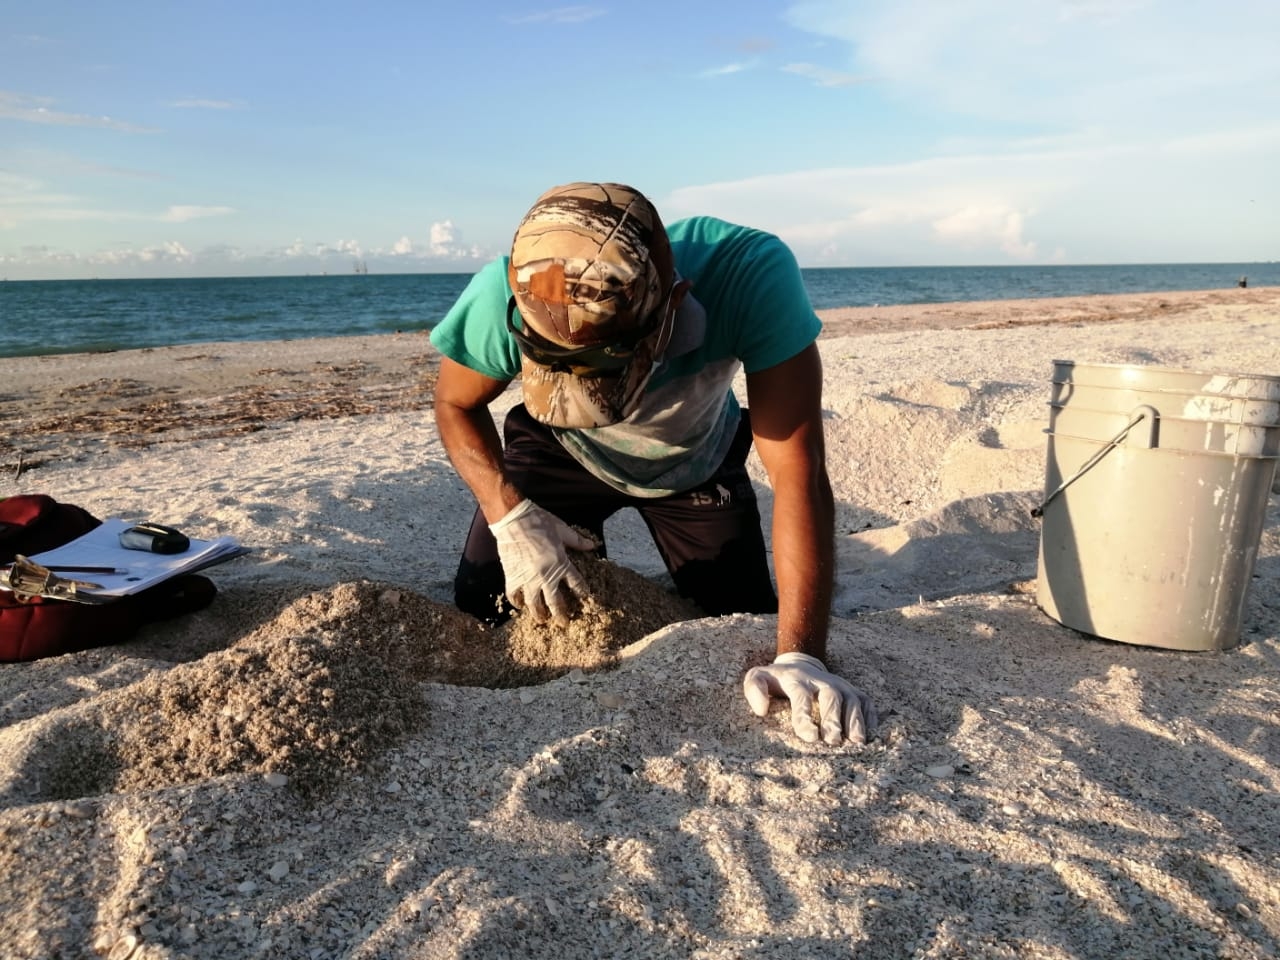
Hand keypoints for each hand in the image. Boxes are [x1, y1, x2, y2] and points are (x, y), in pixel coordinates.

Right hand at [488, 499, 597, 620]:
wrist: (513, 520)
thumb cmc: (539, 522)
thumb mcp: (562, 529)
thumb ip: (577, 541)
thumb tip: (592, 545)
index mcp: (561, 563)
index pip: (576, 584)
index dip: (582, 592)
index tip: (585, 598)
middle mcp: (546, 576)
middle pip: (556, 602)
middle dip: (561, 615)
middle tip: (564, 623)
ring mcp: (528, 579)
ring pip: (534, 604)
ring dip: (539, 615)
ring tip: (542, 621)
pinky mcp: (512, 577)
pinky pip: (514, 595)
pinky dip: (517, 603)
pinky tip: (520, 606)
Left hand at [743, 652, 877, 744]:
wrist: (800, 663)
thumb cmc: (777, 680)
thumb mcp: (758, 677)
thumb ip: (754, 689)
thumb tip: (761, 710)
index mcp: (797, 680)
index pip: (801, 696)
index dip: (805, 716)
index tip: (809, 737)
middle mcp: (821, 681)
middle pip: (831, 696)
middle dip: (833, 718)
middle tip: (833, 741)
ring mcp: (840, 685)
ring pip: (852, 699)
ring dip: (855, 720)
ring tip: (857, 742)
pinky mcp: (853, 691)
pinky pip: (866, 701)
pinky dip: (870, 716)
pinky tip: (870, 735)